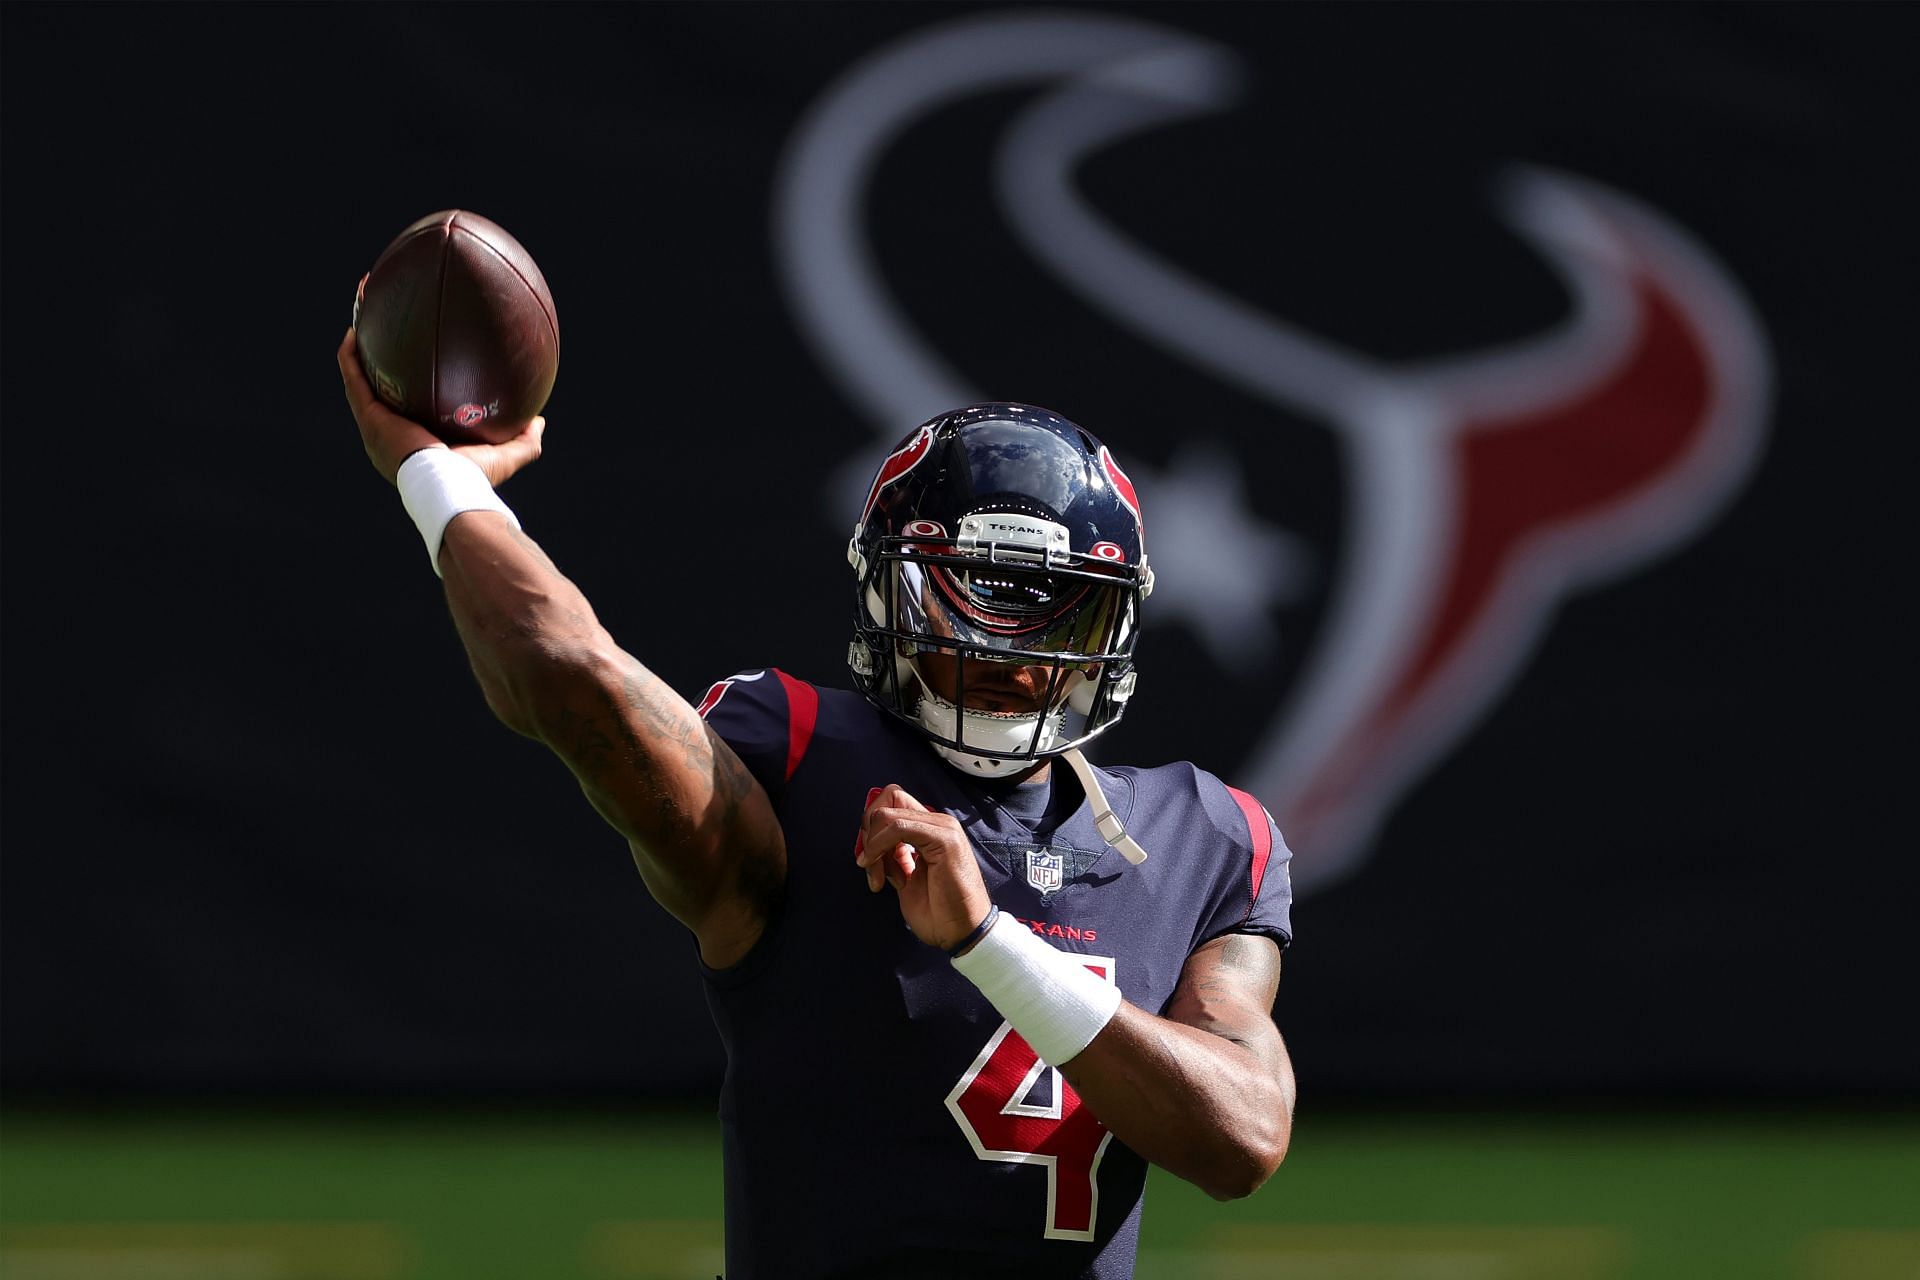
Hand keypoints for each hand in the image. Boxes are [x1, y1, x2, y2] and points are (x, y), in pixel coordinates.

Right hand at [336, 322, 544, 486]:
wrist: (449, 486)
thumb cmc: (474, 477)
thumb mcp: (505, 455)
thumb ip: (524, 439)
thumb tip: (538, 420)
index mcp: (415, 442)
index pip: (408, 411)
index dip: (406, 389)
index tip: (414, 366)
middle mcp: (390, 433)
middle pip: (378, 392)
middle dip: (375, 365)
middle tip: (380, 336)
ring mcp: (375, 425)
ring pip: (358, 382)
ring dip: (355, 352)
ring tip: (359, 323)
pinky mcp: (368, 417)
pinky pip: (353, 380)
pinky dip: (349, 357)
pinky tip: (353, 331)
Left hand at [855, 784, 992, 950]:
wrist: (962, 932)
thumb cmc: (939, 912)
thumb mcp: (905, 878)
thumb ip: (892, 857)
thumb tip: (869, 846)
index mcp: (929, 830)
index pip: (892, 804)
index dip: (871, 826)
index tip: (867, 858)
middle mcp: (936, 823)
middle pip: (889, 797)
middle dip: (868, 829)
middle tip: (868, 862)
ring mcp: (942, 828)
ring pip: (888, 813)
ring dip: (872, 845)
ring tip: (877, 876)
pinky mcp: (944, 839)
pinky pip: (898, 827)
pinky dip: (879, 846)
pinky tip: (879, 872)